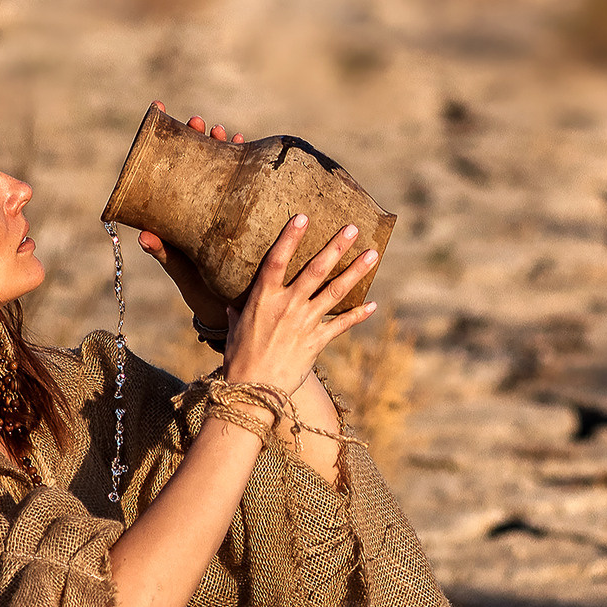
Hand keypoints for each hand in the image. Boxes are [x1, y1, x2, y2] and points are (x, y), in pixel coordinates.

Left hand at [137, 104, 238, 325]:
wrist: (233, 314)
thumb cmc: (202, 294)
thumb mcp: (184, 274)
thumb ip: (166, 255)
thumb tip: (142, 236)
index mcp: (182, 217)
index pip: (172, 173)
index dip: (166, 143)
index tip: (160, 112)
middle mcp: (203, 211)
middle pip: (200, 166)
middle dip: (201, 141)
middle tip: (200, 124)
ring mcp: (227, 215)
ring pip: (227, 174)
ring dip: (227, 150)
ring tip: (229, 135)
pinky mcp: (249, 223)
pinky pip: (251, 192)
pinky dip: (252, 172)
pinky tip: (254, 154)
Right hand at [222, 214, 377, 395]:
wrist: (253, 390)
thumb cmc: (239, 358)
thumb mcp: (234, 329)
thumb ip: (237, 312)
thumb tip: (232, 305)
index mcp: (263, 298)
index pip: (277, 259)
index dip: (290, 237)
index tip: (303, 216)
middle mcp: (287, 306)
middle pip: (315, 270)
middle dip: (336, 247)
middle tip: (353, 228)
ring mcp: (304, 323)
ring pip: (334, 292)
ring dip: (355, 272)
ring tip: (373, 255)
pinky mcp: (317, 342)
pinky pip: (342, 325)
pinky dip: (358, 315)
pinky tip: (373, 305)